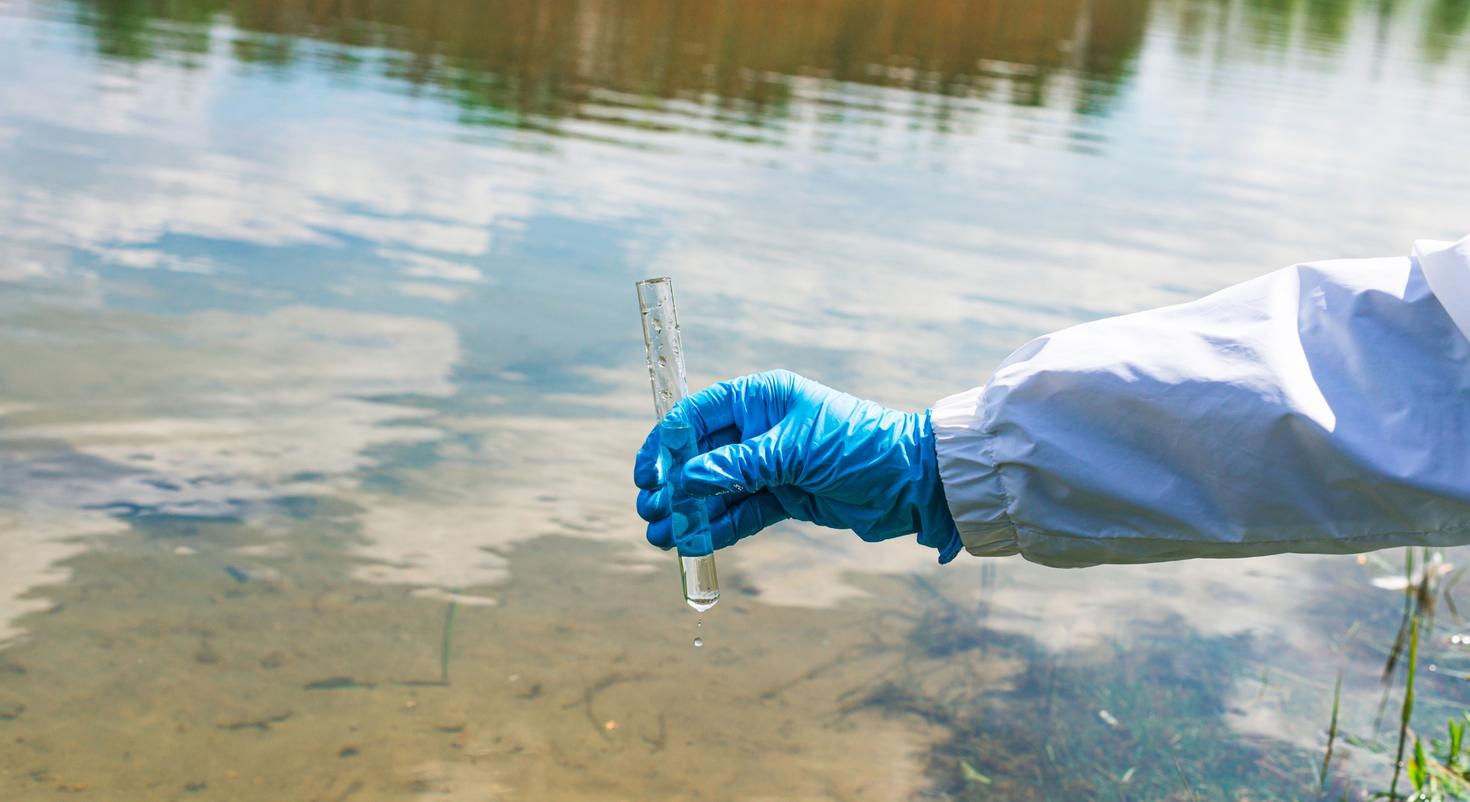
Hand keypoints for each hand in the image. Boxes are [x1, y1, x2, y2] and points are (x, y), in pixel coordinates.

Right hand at [633, 370, 960, 559]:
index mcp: (760, 398)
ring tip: (659, 537)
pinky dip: (718, 528)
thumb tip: (683, 482)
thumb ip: (735, 467)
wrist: (911, 482)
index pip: (697, 416)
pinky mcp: (785, 497)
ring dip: (689, 512)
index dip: (667, 444)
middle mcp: (760, 427)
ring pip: (718, 489)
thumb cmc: (855, 447)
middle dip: (674, 485)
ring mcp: (772, 464)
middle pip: (701, 456)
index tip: (648, 475)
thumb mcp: (791, 452)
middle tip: (649, 512)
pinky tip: (692, 543)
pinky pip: (741, 512)